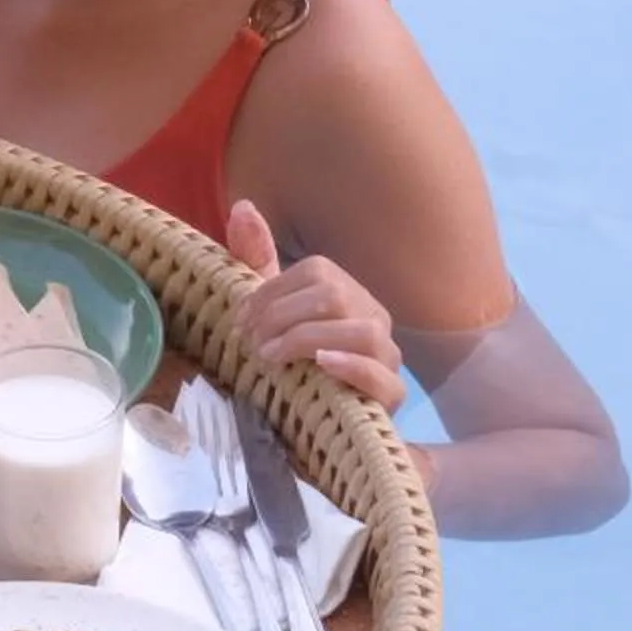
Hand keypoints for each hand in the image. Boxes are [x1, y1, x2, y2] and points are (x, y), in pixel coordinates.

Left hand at [229, 199, 407, 409]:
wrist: (320, 424)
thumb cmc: (293, 364)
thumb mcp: (271, 312)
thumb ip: (257, 261)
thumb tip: (243, 206)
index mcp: (347, 294)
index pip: (315, 273)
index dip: (271, 292)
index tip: (240, 322)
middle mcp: (372, 317)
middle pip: (335, 296)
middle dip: (282, 316)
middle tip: (251, 343)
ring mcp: (387, 357)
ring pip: (362, 331)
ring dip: (307, 340)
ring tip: (271, 356)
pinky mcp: (391, 397)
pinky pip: (383, 377)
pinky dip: (351, 366)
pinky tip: (320, 364)